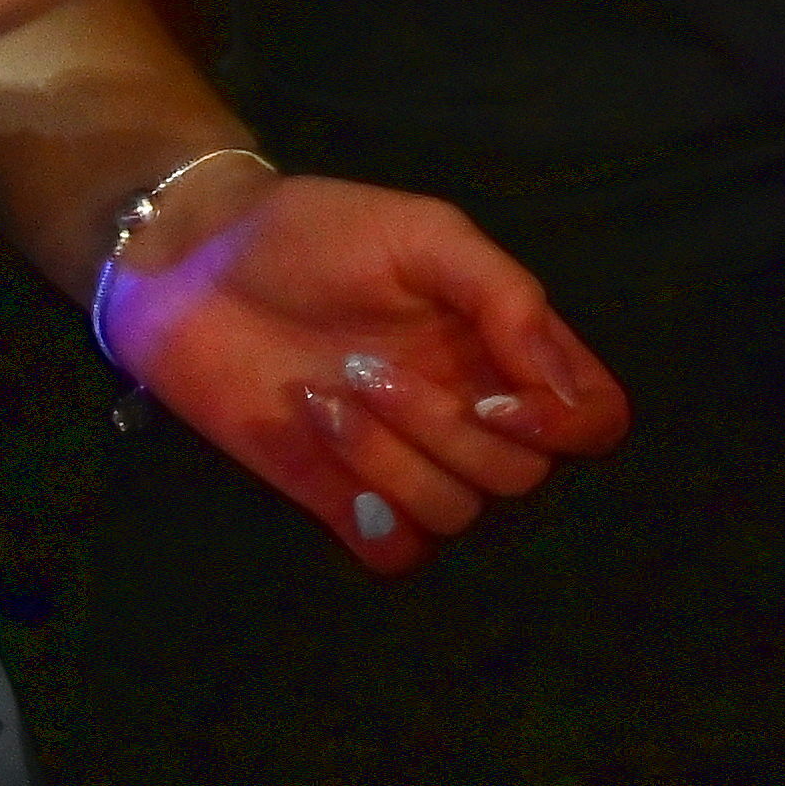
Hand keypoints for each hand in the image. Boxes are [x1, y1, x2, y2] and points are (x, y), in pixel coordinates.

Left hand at [108, 164, 629, 578]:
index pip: (595, 418)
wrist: (189, 263)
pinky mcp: (337, 499)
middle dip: (447, 429)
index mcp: (507, 347)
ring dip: (390, 460)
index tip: (498, 396)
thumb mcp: (425, 235)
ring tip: (326, 395)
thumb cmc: (313, 233)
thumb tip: (560, 387)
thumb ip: (505, 297)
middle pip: (524, 474)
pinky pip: (398, 552)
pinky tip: (326, 456)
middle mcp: (471, 410)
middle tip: (369, 367)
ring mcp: (404, 461)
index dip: (569, 425)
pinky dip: (374, 520)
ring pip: (456, 513)